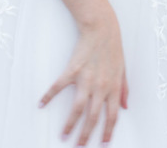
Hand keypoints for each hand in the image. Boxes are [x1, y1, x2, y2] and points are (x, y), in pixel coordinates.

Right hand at [39, 14, 128, 145]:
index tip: (103, 144)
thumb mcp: (123, 70)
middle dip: (86, 135)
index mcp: (113, 87)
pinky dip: (48, 96)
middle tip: (79, 147)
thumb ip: (123, 90)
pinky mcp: (72, 71)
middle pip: (93, 117)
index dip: (108, 131)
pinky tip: (41, 104)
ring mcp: (86, 79)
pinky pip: (58, 87)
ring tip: (63, 136)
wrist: (102, 29)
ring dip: (70, 124)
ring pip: (77, 108)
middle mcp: (100, 86)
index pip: (112, 115)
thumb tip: (125, 107)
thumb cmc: (113, 49)